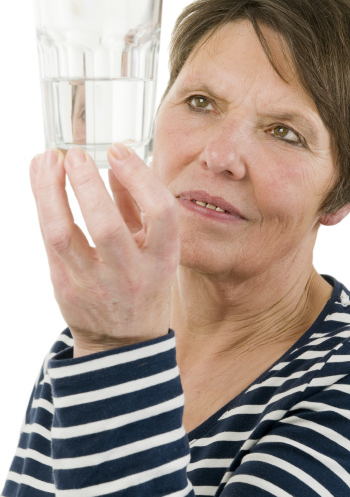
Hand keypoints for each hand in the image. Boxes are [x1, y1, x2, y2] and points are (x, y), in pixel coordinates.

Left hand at [30, 145, 179, 357]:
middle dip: (86, 183)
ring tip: (47, 158)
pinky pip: (47, 240)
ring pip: (62, 233)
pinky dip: (41, 203)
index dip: (139, 178)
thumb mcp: (155, 250)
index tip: (118, 152)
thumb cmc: (144, 287)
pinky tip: (39, 177)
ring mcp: (93, 284)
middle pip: (106, 226)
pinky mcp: (64, 287)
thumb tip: (116, 163)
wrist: (122, 344)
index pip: (160, 213)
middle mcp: (130, 275)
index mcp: (162, 261)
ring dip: (49, 190)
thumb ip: (138, 207)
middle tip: (75, 154)